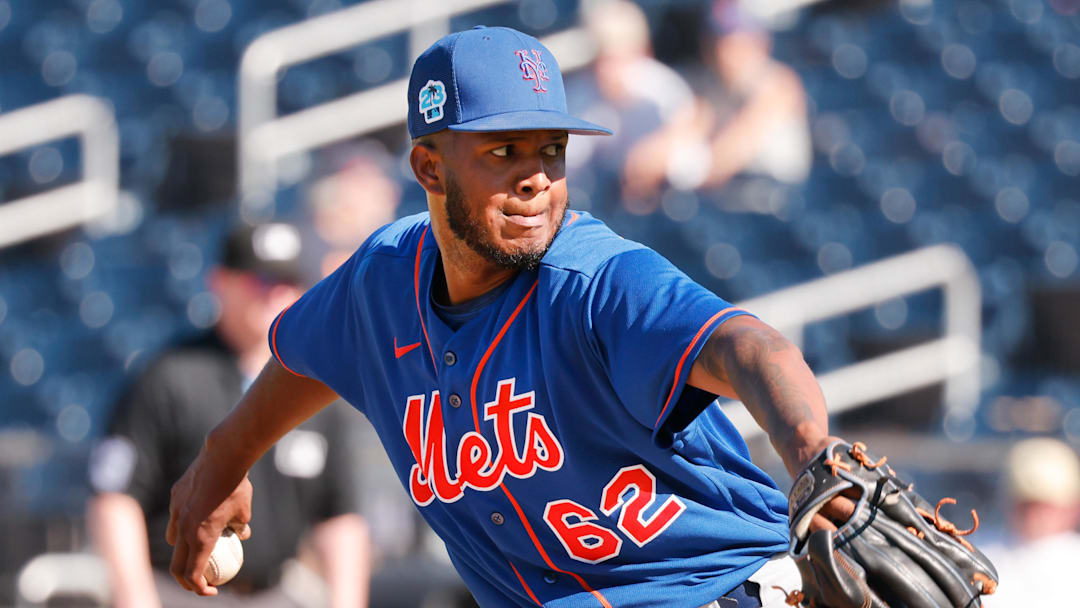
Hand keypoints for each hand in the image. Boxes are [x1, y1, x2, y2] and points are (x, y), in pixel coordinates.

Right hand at [166, 453, 252, 595]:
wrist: (223, 457)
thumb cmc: (238, 486)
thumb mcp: (245, 512)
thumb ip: (241, 528)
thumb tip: (243, 536)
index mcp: (201, 537)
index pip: (194, 574)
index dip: (200, 588)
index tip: (211, 590)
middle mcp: (184, 528)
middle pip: (177, 565)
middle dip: (186, 580)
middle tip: (199, 582)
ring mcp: (176, 512)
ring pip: (173, 540)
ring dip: (182, 551)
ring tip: (195, 550)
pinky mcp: (174, 497)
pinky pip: (176, 516)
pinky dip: (183, 524)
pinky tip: (196, 517)